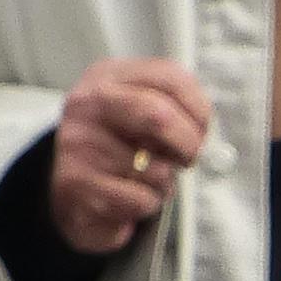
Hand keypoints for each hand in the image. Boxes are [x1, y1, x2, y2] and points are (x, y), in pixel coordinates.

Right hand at [44, 57, 212, 257]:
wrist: (72, 191)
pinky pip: (139, 199)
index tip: (203, 129)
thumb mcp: (138, 115)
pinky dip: (148, 204)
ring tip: (148, 180)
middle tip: (189, 158)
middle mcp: (88, 104)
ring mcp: (79, 143)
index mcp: (108, 77)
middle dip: (188, 144)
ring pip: (154, 168)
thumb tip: (208, 135)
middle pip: (158, 115)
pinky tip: (132, 198)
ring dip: (165, 183)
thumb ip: (172, 110)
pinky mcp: (75, 182)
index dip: (198, 108)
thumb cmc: (117, 149)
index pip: (168, 77)